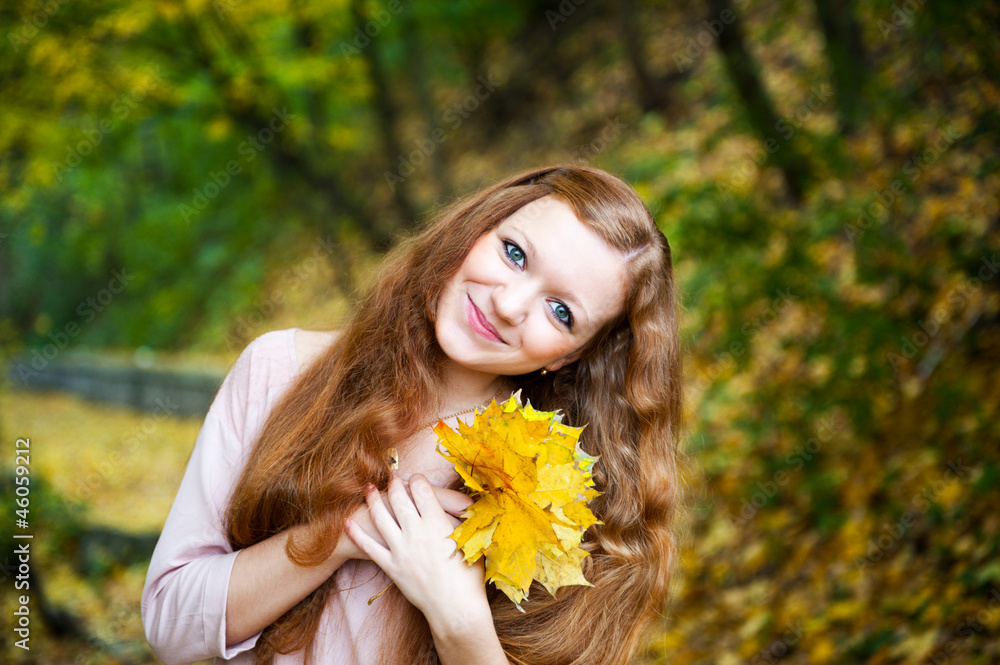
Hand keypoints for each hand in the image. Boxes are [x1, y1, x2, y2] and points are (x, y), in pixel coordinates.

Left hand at [344, 474, 488, 624]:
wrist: (456, 609)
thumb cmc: (470, 577)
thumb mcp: (473, 541)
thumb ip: (464, 521)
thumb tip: (467, 505)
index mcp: (437, 522)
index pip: (422, 490)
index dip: (417, 480)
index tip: (415, 477)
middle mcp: (416, 531)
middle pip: (399, 499)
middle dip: (394, 484)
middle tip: (392, 478)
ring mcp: (400, 549)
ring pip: (381, 517)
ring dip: (374, 500)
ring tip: (370, 489)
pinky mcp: (391, 566)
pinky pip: (369, 547)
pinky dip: (356, 534)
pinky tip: (347, 523)